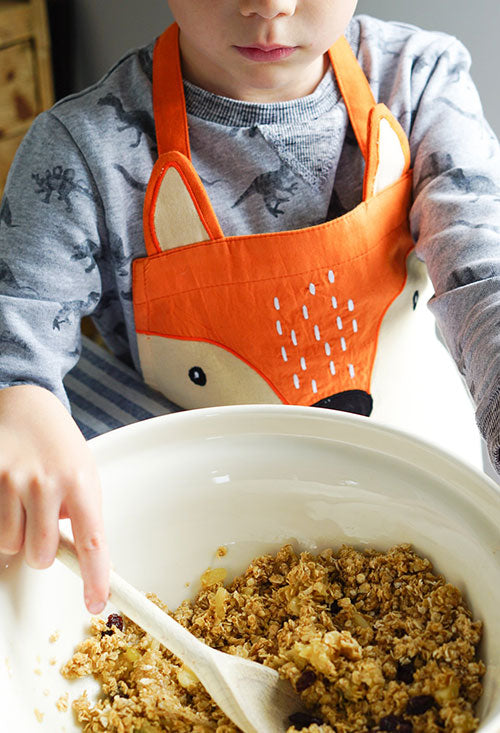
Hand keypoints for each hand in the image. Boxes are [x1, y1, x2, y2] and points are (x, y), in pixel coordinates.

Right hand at [0, 384, 109, 612]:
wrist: (27, 406)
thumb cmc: (59, 446)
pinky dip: (0, 521)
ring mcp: (10, 480)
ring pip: (10, 546)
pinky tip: (7, 497)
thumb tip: (83, 558)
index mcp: (79, 482)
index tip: (96, 603)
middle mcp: (45, 483)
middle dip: (42, 549)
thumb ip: (83, 512)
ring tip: (24, 504)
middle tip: (43, 523)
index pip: (93, 542)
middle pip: (40, 555)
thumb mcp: (84, 473)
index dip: (95, 578)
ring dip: (17, 535)